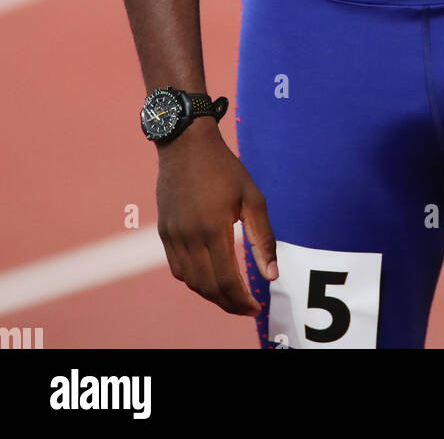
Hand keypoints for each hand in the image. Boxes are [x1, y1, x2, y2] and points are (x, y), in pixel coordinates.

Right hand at [156, 117, 277, 315]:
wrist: (185, 143)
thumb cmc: (224, 168)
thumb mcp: (252, 197)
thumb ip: (263, 238)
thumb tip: (271, 275)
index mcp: (214, 229)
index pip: (227, 282)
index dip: (242, 302)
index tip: (256, 308)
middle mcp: (190, 237)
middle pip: (208, 288)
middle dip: (229, 304)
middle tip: (246, 307)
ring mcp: (173, 236)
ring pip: (191, 282)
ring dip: (211, 295)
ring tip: (231, 295)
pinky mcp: (164, 232)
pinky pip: (177, 268)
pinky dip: (193, 280)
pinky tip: (209, 276)